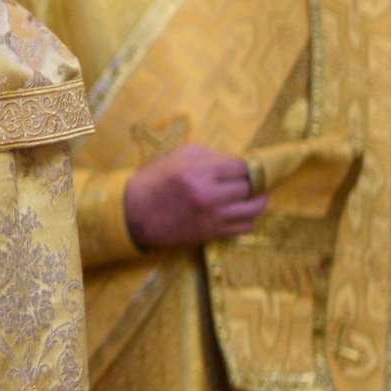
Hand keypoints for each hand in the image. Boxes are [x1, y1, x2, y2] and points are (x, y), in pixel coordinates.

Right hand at [122, 143, 265, 248]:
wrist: (133, 214)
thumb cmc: (154, 181)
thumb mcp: (178, 156)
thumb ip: (211, 156)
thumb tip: (237, 162)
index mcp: (198, 171)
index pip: (242, 167)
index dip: (246, 167)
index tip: (243, 169)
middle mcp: (208, 195)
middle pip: (250, 187)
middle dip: (252, 182)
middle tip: (248, 181)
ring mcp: (212, 217)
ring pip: (254, 208)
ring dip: (257, 200)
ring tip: (251, 196)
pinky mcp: (212, 234)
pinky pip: (245, 226)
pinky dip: (248, 218)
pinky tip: (240, 211)